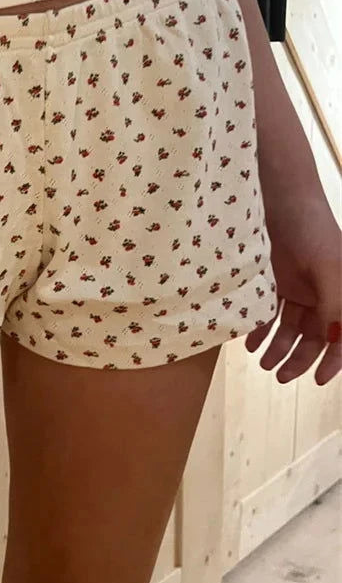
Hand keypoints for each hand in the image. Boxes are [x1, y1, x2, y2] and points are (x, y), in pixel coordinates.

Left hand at [245, 187, 340, 385]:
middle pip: (316, 337)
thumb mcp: (329, 270)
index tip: (319, 381)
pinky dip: (261, 329)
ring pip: (292, 328)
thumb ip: (334, 306)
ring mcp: (302, 288)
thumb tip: (332, 341)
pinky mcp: (278, 282)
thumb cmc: (313, 231)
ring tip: (262, 362)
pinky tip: (249, 343)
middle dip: (299, 359)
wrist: (280, 200)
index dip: (335, 361)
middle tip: (279, 377)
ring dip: (278, 347)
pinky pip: (272, 313)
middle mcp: (326, 294)